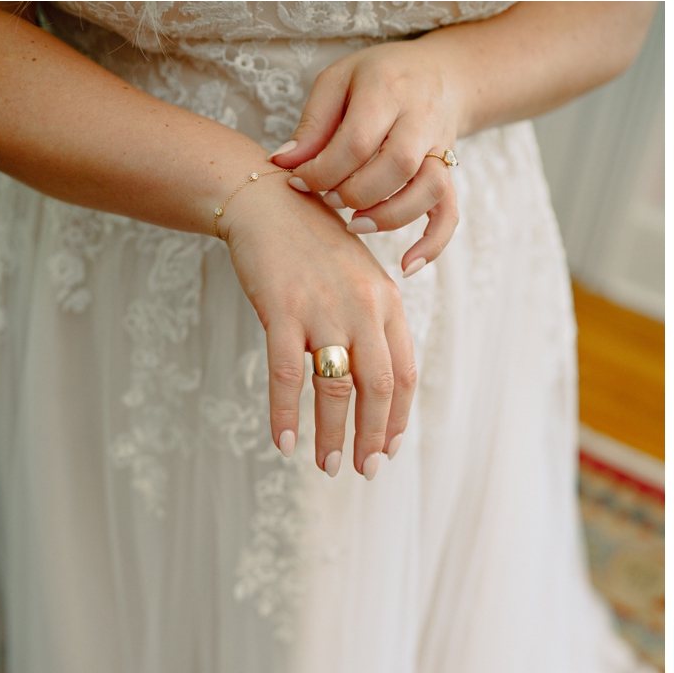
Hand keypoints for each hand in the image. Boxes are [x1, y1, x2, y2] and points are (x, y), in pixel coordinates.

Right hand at [223, 171, 416, 473]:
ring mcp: (323, 308)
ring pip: (336, 387)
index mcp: (387, 300)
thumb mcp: (358, 277)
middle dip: (374, 435)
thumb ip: (372, 321)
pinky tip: (284, 442)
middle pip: (378, 386)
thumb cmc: (313, 245)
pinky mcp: (282, 309)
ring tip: (328, 465)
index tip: (391, 448)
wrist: (269, 202)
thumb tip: (376, 380)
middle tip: (365, 470)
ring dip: (333, 433)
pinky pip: (286, 373)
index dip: (400, 416)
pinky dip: (286, 413)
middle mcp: (363, 306)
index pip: (404, 371)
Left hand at [268, 37, 463, 276]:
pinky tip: (407, 267)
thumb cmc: (377, 77)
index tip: (298, 181)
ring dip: (389, 215)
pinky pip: (450, 212)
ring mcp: (441, 147)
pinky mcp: (450, 173)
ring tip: (355, 225)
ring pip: (428, 188)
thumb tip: (282, 164)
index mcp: (387, 89)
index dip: (322, 169)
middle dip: (355, 192)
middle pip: (397, 165)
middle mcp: (421, 117)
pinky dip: (433, 243)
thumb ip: (312, 123)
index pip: (357, 140)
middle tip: (328, 201)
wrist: (439, 74)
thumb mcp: (337, 81)